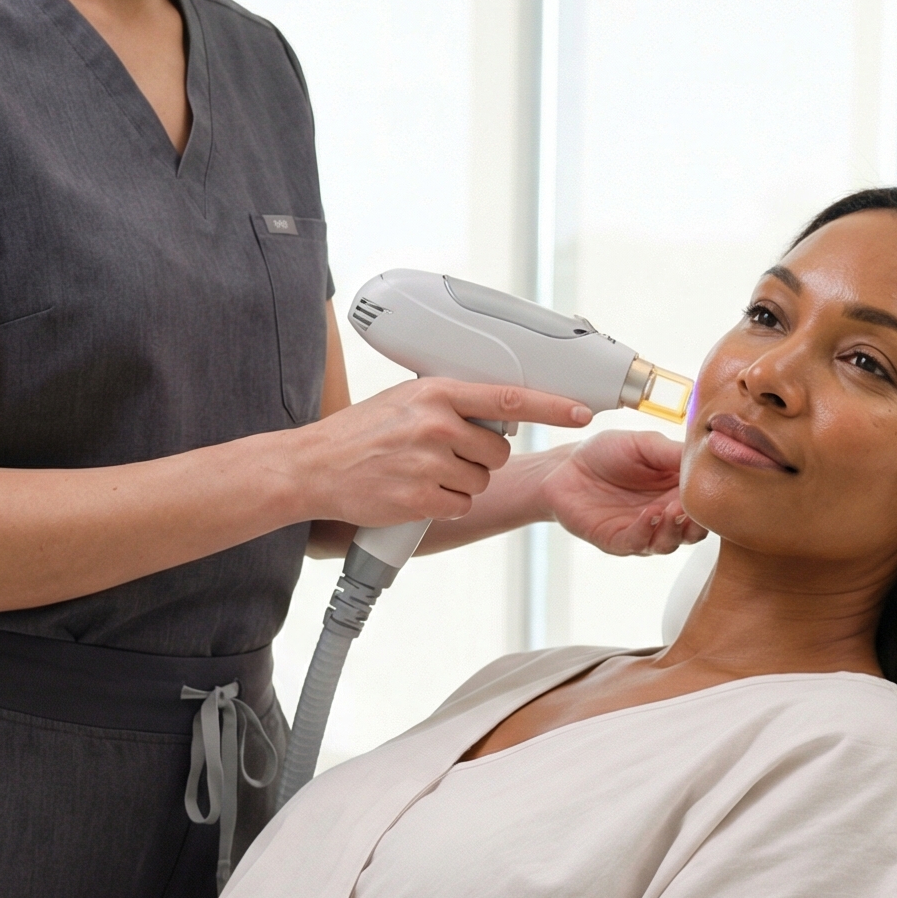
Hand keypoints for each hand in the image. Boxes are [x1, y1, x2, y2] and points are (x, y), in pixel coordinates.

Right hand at [291, 376, 593, 527]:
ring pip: (480, 482)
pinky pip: (460, 505)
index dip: (552, 407)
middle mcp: (435, 424)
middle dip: (480, 459)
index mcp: (436, 392)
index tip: (582, 412)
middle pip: (498, 452)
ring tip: (421, 472)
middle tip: (441, 455)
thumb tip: (501, 414)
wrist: (314, 466)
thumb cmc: (361, 433)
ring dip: (460, 484)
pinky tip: (415, 493)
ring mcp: (427, 462)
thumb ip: (452, 403)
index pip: (509, 398)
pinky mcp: (419, 498)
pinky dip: (444, 504)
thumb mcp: (406, 400)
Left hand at [546, 430, 706, 555]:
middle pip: (695, 531)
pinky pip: (637, 543)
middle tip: (695, 507)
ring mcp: (644, 531)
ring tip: (671, 509)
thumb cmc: (606, 453)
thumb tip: (710, 454)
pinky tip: (649, 514)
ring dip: (674, 529)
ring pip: (669, 542)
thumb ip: (675, 452)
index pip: (707, 505)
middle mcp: (665, 515)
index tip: (716, 491)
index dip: (714, 502)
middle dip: (698, 523)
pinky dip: (646, 531)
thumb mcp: (645, 444)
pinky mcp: (618, 541)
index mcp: (677, 491)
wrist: (565, 466)